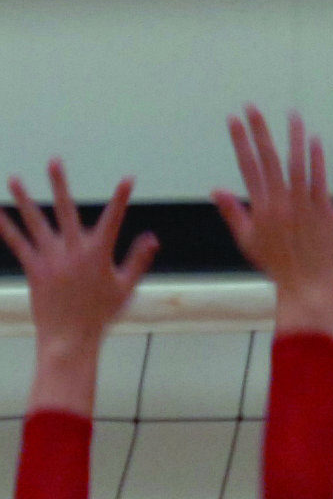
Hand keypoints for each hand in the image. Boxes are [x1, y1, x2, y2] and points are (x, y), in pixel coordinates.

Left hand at [0, 161, 156, 346]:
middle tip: (54, 161)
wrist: (70, 337)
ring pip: (36, 222)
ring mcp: (51, 258)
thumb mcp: (125, 287)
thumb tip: (152, 238)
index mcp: (99, 254)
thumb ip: (138, 260)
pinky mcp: (34, 268)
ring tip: (14, 179)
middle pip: (66, 210)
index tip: (127, 179)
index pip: (113, 219)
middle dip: (60, 184)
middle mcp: (73, 251)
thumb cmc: (100, 314)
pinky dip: (6, 228)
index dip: (121, 198)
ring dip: (24, 199)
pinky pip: (17, 243)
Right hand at [211, 107, 332, 329]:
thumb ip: (232, 212)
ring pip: (297, 163)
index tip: (233, 120)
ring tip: (291, 115)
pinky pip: (320, 179)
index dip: (239, 141)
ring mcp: (303, 204)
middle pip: (268, 159)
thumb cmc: (276, 263)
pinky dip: (317, 159)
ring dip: (293, 137)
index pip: (247, 166)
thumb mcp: (247, 240)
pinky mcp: (324, 209)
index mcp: (260, 207)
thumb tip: (215, 189)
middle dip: (258, 131)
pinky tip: (315, 140)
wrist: (306, 283)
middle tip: (252, 107)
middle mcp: (280, 202)